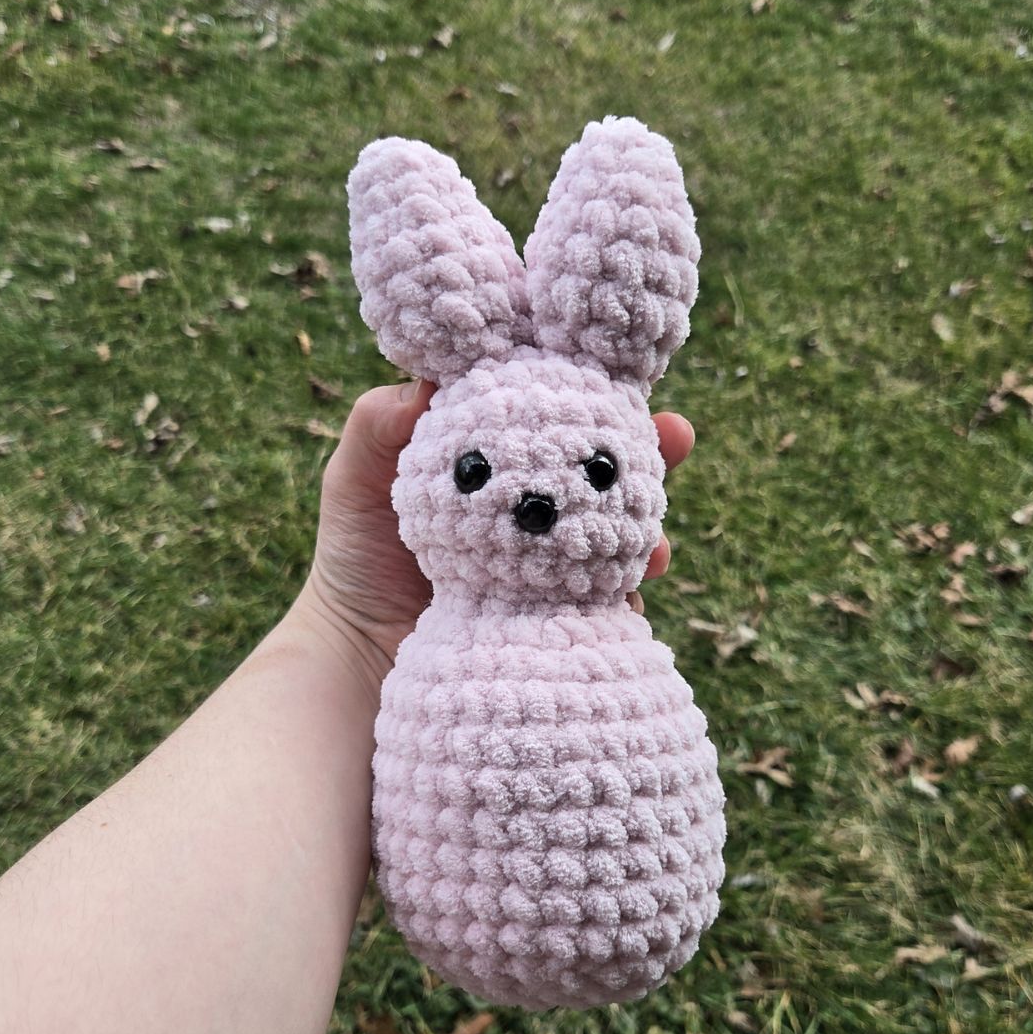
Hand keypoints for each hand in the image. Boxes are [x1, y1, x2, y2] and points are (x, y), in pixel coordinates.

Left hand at [299, 382, 695, 678]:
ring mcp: (553, 561)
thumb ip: (383, 425)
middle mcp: (536, 503)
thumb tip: (434, 376)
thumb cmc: (357, 556)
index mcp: (501, 454)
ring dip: (648, 530)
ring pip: (619, 534)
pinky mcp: (560, 616)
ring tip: (656, 542)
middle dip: (651, 448)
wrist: (360, 657)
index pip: (557, 406)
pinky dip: (625, 598)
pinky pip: (606, 604)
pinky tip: (630, 597)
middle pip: (604, 465)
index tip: (622, 375)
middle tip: (676, 436)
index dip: (593, 385)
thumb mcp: (356, 479)